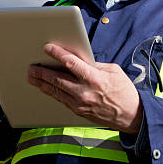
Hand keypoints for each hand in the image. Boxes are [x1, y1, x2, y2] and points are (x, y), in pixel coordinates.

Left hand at [27, 43, 142, 133]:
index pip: (71, 63)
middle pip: (57, 79)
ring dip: (42, 83)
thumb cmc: (124, 91)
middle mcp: (84, 91)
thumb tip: (80, 61)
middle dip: (42, 71)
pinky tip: (45, 88)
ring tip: (32, 77)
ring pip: (55, 91)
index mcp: (95, 78)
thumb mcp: (114, 71)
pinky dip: (52, 92)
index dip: (57, 54)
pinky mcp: (78, 111)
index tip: (48, 48)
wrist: (131, 115)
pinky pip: (61, 100)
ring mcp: (80, 103)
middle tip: (31, 66)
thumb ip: (95, 65)